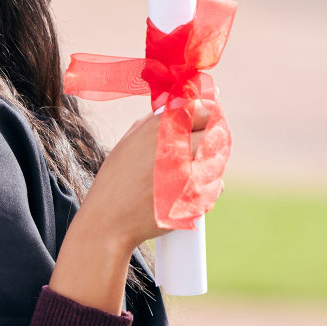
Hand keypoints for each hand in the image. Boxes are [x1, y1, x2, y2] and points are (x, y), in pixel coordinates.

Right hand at [76, 93, 223, 255]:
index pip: (205, 110)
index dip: (208, 118)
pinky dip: (208, 189)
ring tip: (188, 175)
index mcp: (161, 126)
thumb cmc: (117, 179)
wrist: (108, 221)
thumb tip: (189, 104)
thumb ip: (160, 119)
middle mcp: (176, 145)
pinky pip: (216, 186)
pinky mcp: (194, 196)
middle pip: (216, 134)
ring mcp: (187, 171)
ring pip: (218, 160)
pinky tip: (186, 193)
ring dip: (210, 166)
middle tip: (199, 153)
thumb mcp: (132, 138)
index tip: (203, 126)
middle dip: (211, 142)